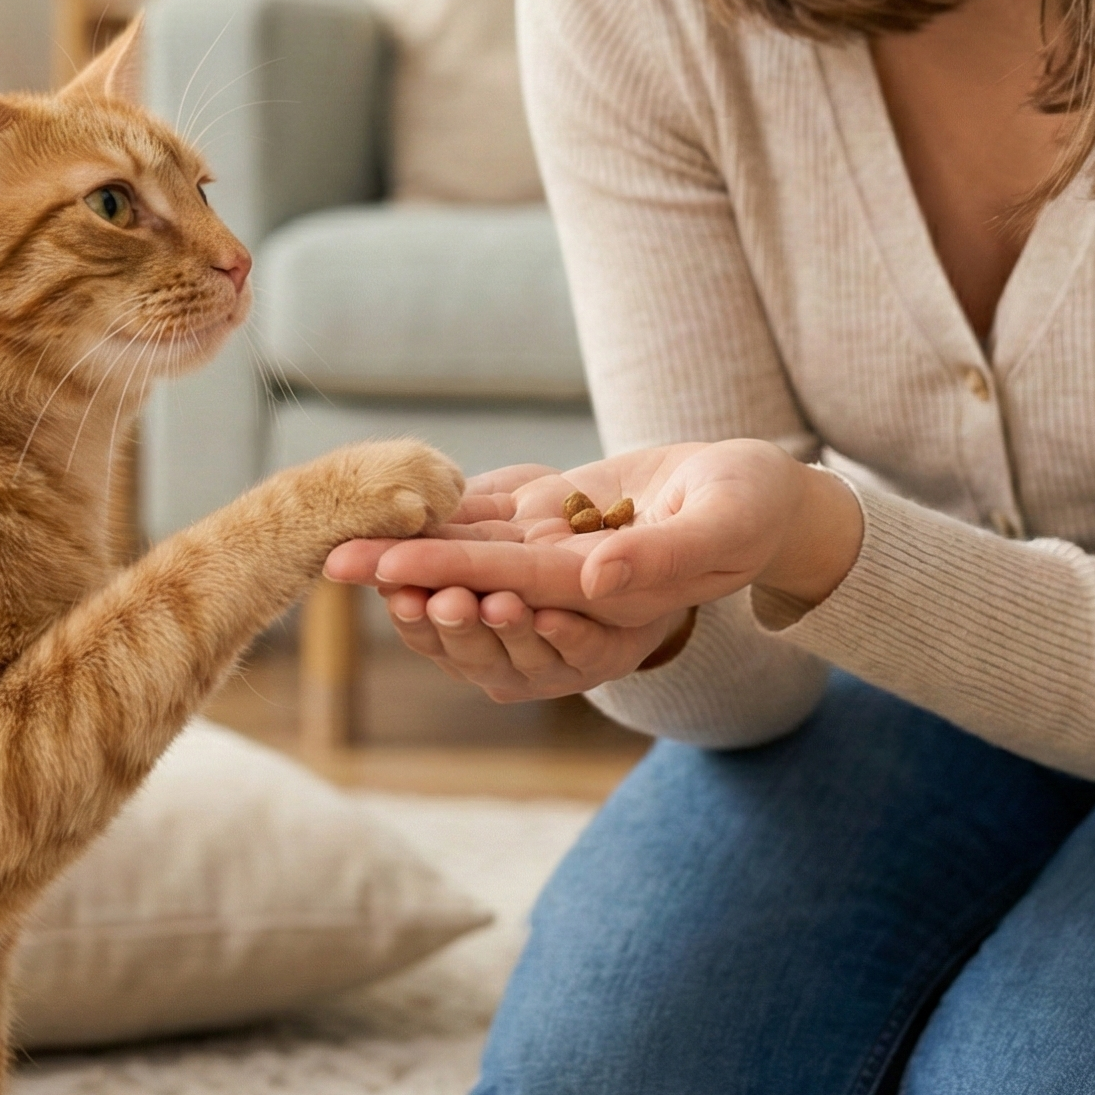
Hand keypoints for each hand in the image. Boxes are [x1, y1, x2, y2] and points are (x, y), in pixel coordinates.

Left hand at [324, 443, 862, 698]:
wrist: (755, 497)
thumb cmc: (753, 507)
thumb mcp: (724, 523)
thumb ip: (662, 556)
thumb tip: (594, 579)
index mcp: (611, 597)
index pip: (516, 588)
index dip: (454, 580)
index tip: (395, 573)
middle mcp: (573, 592)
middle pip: (475, 593)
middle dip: (407, 582)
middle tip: (338, 563)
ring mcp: (559, 565)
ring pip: (470, 570)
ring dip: (408, 563)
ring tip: (343, 549)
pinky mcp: (554, 533)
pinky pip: (486, 538)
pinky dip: (436, 532)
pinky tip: (386, 517)